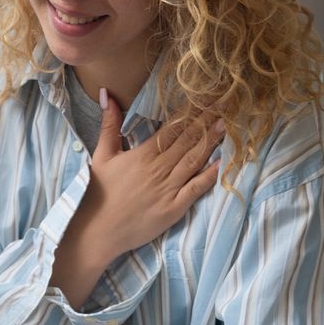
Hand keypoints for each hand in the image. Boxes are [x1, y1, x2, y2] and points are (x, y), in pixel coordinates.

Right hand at [73, 90, 222, 262]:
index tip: (205, 100)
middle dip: (206, 123)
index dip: (190, 114)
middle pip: (187, 141)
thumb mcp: (101, 155)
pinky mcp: (174, 209)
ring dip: (211, 143)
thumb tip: (106, 94)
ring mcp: (168, 189)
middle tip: (223, 107)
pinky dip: (210, 175)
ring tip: (226, 126)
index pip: (172, 129)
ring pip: (194, 161)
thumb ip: (109, 124)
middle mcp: (159, 169)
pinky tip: (223, 163)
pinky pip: (196, 189)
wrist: (97, 230)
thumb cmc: (97, 193)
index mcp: (143, 154)